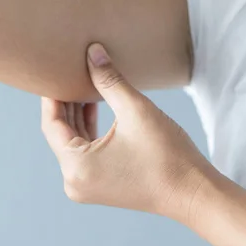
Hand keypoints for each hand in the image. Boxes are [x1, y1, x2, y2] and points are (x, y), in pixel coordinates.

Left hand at [41, 43, 214, 219]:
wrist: (194, 193)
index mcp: (75, 166)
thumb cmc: (168, 155)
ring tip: (83, 83)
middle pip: (60, 132)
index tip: (55, 70)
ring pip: (72, 141)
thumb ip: (108, 80)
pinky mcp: (99, 185)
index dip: (53, 95)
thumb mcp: (135, 110)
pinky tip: (94, 104)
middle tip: (69, 71)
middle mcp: (73, 181)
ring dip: (78, 114)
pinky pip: (85, 152)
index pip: (51, 123)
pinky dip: (88, 129)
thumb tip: (92, 52)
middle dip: (66, 102)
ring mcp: (85, 186)